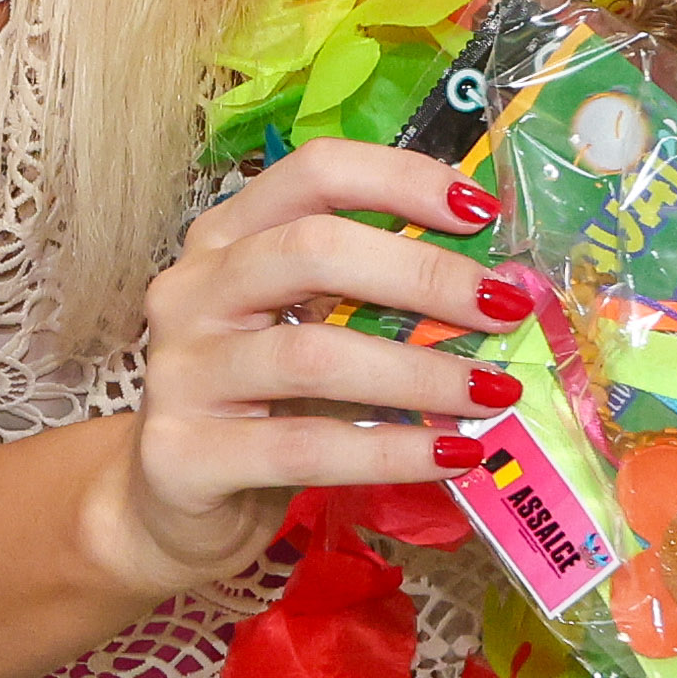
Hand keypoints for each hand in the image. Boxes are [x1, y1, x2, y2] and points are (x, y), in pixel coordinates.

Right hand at [105, 138, 525, 590]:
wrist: (171, 504)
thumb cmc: (261, 405)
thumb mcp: (306, 329)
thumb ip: (369, 296)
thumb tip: (494, 286)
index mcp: (225, 238)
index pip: (314, 173)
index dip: (402, 180)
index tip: (483, 213)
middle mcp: (192, 290)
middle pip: (311, 251)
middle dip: (423, 276)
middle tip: (505, 310)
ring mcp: (179, 372)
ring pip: (312, 356)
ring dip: (419, 373)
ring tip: (491, 391)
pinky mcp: (182, 455)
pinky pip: (303, 447)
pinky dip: (389, 451)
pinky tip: (450, 456)